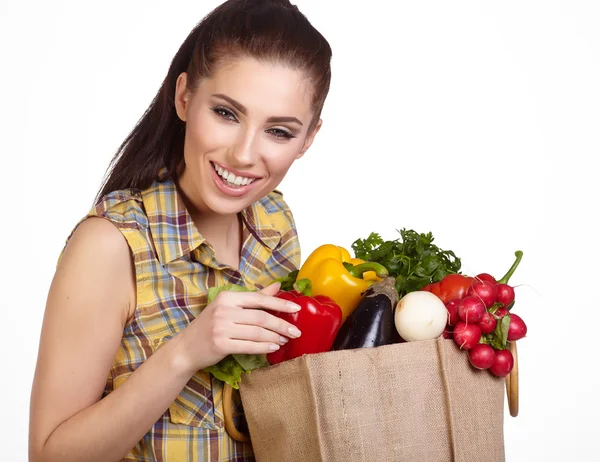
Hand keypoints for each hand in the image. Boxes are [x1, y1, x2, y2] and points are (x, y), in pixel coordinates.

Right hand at [179, 283, 301, 371]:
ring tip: (286, 340)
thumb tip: (278, 285)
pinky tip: (273, 348)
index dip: (280, 303)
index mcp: (227, 297)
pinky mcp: (220, 344)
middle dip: (281, 324)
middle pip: (261, 317)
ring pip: (257, 332)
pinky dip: (264, 347)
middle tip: (296, 331)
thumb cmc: (210, 326)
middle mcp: (224, 310)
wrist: (186, 348)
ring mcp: (221, 328)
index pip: (259, 299)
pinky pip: (248, 346)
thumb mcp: (229, 307)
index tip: (296, 308)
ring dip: (275, 337)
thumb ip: (254, 297)